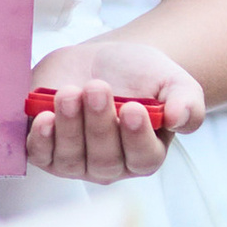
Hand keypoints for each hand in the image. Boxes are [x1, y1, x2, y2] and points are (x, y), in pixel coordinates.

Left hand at [23, 41, 200, 182]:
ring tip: (70, 93)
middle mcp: (110, 165)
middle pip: (104, 159)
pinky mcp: (47, 150)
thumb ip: (186, 100)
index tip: (132, 108)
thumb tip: (180, 118)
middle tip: (97, 88)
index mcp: (146, 153)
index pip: (143, 158)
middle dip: (99, 124)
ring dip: (69, 127)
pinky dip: (40, 140)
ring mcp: (76, 161)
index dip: (136, 137)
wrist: (103, 61)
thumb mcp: (173, 81)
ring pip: (70, 158)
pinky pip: (41, 155)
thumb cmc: (141, 75)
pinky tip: (43, 118)